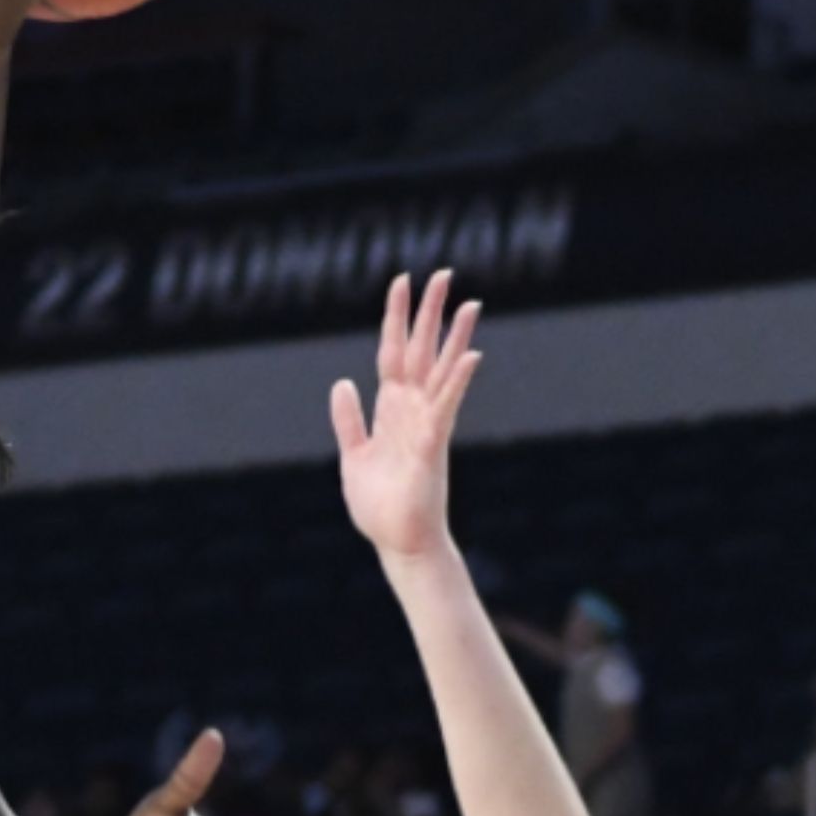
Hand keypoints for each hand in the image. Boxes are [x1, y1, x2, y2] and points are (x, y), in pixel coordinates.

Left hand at [330, 272, 482, 565]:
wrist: (397, 543)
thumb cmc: (380, 505)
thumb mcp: (354, 454)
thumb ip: (350, 419)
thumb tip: (343, 383)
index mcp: (392, 409)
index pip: (393, 352)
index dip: (396, 317)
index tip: (402, 281)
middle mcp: (413, 410)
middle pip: (422, 350)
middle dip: (430, 312)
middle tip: (442, 272)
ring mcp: (426, 425)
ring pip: (443, 370)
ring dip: (454, 336)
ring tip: (470, 302)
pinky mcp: (432, 446)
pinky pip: (446, 407)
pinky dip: (457, 380)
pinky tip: (472, 354)